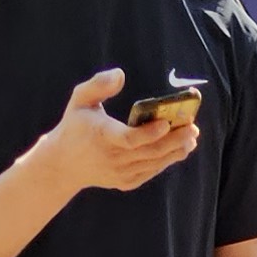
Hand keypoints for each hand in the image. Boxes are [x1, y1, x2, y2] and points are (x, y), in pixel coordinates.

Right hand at [28, 68, 197, 195]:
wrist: (63, 164)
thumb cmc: (76, 125)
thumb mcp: (80, 100)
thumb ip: (98, 85)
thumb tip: (120, 74)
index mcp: (102, 136)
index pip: (129, 139)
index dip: (149, 133)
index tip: (166, 122)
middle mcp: (113, 158)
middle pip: (150, 151)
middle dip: (174, 140)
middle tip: (192, 127)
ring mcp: (120, 173)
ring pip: (154, 163)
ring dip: (176, 151)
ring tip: (192, 137)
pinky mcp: (126, 182)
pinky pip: (151, 171)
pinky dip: (166, 161)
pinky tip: (180, 149)